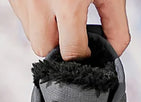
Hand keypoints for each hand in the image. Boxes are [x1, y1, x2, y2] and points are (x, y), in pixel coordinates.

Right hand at [9, 0, 129, 59]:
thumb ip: (116, 27)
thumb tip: (112, 54)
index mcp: (66, 4)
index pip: (70, 52)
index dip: (83, 57)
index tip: (89, 51)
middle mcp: (38, 2)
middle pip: (43, 49)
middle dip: (60, 49)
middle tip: (75, 35)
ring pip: (31, 35)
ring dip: (48, 34)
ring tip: (62, 15)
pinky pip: (24, 18)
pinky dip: (38, 18)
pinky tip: (50, 2)